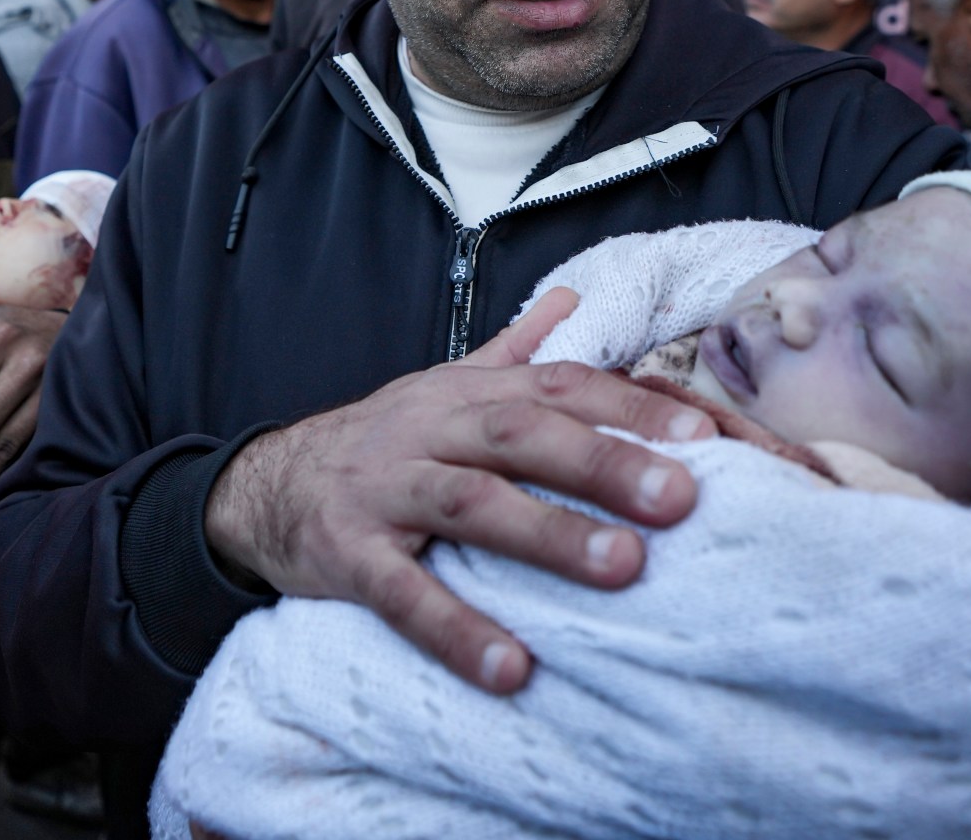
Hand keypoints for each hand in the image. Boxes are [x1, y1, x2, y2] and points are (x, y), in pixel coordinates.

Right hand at [202, 289, 715, 694]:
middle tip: (681, 497)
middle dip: (604, 462)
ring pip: (471, 504)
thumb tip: (574, 301)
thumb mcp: (441, 389)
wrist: (264, 486)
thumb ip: (513, 353)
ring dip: (548, 534)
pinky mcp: (345, 556)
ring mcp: (384, 492)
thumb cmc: (380, 444)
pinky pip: (403, 594)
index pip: (559, 387)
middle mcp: (429, 431)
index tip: (705, 437)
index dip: (629, 408)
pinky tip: (513, 669)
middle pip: (522, 435)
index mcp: (464, 394)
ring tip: (623, 568)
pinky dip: (457, 630)